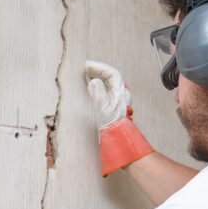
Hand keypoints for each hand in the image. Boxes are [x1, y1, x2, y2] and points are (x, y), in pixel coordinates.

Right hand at [84, 60, 153, 175]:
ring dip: (99, 78)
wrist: (121, 142)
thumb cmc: (114, 128)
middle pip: (111, 77)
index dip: (99, 67)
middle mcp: (121, 95)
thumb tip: (94, 81)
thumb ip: (98, 95)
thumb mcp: (104, 110)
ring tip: (88, 76)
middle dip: (99, 70)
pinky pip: (107, 92)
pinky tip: (93, 90)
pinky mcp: (114, 109)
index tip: (87, 66)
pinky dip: (99, 87)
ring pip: (109, 84)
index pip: (112, 74)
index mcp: (120, 93)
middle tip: (87, 69)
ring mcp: (118, 102)